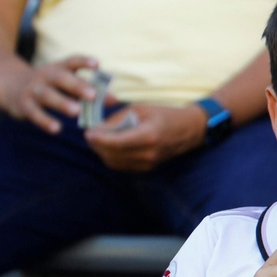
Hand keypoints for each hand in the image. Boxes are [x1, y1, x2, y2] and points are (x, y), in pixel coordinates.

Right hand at [0, 55, 99, 134]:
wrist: (10, 85)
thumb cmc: (50, 85)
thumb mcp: (67, 84)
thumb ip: (90, 91)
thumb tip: (115, 100)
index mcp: (59, 68)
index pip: (72, 61)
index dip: (84, 62)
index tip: (97, 64)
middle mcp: (46, 76)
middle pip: (62, 78)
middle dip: (78, 86)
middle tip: (93, 95)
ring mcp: (34, 90)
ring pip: (48, 95)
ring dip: (62, 103)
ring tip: (76, 111)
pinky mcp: (25, 105)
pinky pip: (35, 113)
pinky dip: (45, 121)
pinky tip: (57, 128)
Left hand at [83, 103, 206, 171]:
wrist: (189, 130)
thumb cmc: (165, 114)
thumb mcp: (141, 108)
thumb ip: (118, 119)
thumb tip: (97, 128)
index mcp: (148, 135)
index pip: (116, 142)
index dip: (99, 139)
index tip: (87, 133)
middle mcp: (148, 153)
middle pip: (112, 155)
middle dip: (97, 146)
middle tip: (90, 135)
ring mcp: (148, 163)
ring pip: (115, 163)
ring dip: (103, 153)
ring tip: (98, 141)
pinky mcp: (147, 168)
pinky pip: (123, 166)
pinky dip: (112, 157)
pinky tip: (110, 147)